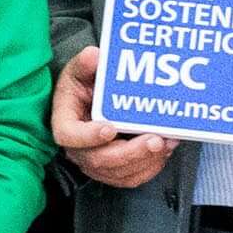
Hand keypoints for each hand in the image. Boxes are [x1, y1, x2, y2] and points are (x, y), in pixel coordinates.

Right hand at [51, 44, 176, 189]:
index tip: (109, 128)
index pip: (70, 136)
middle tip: (154, 140)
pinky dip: (150, 167)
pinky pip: (131, 177)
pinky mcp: (112, 171)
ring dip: (145, 161)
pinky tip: (165, 150)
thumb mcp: (79, 71)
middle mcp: (78, 150)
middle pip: (100, 160)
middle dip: (131, 152)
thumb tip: (93, 55)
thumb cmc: (82, 87)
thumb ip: (85, 63)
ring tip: (166, 142)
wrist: (90, 103)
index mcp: (65, 123)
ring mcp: (95, 163)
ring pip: (119, 173)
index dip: (88, 136)